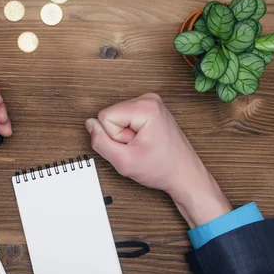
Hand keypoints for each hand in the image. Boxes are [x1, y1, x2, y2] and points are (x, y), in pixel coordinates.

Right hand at [85, 93, 230, 227]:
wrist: (183, 174)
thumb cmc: (162, 168)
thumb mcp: (124, 162)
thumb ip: (100, 142)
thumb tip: (89, 124)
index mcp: (146, 107)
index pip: (105, 116)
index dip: (114, 137)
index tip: (133, 146)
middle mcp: (149, 99)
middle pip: (111, 115)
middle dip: (119, 136)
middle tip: (138, 147)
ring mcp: (151, 103)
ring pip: (117, 117)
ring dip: (125, 135)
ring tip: (142, 145)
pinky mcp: (150, 109)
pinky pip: (125, 119)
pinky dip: (131, 133)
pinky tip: (145, 141)